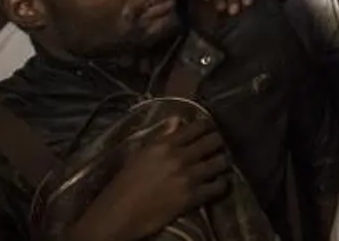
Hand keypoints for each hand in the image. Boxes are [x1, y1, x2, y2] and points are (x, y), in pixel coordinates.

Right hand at [78, 116, 230, 238]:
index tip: (210, 128)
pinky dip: (221, 183)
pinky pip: (217, 186)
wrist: (116, 216)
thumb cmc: (121, 186)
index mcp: (163, 145)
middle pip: (212, 141)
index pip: (196, 127)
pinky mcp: (191, 197)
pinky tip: (219, 183)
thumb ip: (160, 137)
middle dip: (218, 141)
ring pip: (219, 162)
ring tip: (221, 162)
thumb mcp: (137, 155)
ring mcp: (187, 177)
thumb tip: (177, 120)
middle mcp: (178, 157)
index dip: (207, 125)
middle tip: (218, 145)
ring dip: (222, 161)